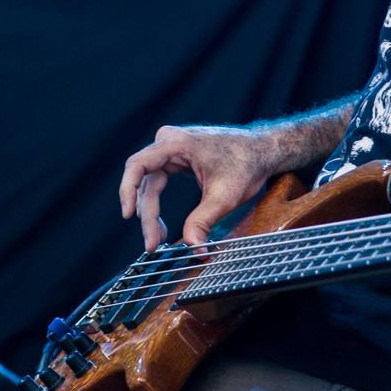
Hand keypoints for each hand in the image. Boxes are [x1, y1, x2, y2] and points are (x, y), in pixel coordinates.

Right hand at [120, 124, 279, 249]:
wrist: (263, 150)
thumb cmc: (246, 165)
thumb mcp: (224, 197)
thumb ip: (203, 222)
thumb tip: (193, 250)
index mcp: (177, 144)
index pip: (138, 165)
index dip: (128, 191)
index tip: (128, 216)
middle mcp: (169, 141)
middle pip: (144, 180)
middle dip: (147, 214)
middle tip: (152, 244)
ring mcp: (172, 147)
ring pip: (149, 182)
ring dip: (150, 211)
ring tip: (157, 239)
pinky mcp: (176, 156)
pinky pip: (158, 179)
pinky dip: (157, 202)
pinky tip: (159, 223)